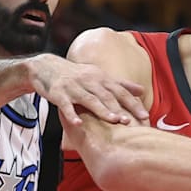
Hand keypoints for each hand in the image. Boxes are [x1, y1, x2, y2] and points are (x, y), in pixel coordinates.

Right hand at [29, 54, 148, 126]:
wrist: (45, 67)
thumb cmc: (75, 75)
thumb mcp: (98, 76)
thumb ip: (120, 84)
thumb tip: (142, 90)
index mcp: (100, 78)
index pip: (120, 91)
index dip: (133, 103)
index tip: (145, 116)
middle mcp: (89, 81)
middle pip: (107, 96)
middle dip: (120, 108)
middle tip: (131, 121)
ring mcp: (73, 87)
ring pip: (90, 100)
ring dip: (102, 110)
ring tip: (113, 120)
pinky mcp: (58, 93)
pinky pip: (66, 105)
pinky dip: (71, 115)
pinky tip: (78, 124)